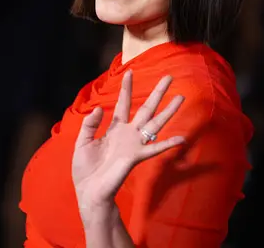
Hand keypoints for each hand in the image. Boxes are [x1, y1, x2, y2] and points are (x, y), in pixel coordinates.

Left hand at [72, 70, 185, 213]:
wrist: (89, 191)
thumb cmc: (85, 170)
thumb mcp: (82, 142)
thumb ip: (89, 125)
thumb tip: (98, 108)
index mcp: (114, 129)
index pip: (123, 104)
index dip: (127, 89)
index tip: (130, 72)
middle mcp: (127, 134)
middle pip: (145, 109)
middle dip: (157, 93)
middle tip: (168, 77)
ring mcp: (134, 144)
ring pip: (154, 123)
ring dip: (168, 111)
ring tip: (180, 97)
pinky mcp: (136, 156)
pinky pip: (154, 149)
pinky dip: (168, 144)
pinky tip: (181, 139)